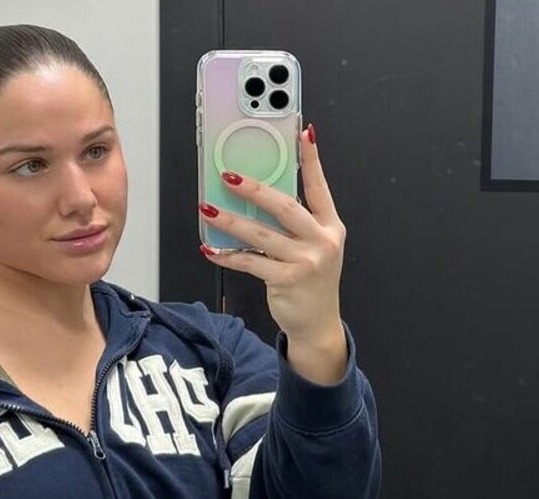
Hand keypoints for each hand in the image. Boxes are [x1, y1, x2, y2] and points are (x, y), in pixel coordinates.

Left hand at [199, 124, 347, 382]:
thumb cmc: (311, 281)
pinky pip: (250, 262)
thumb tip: (261, 196)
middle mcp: (321, 241)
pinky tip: (210, 249)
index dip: (311, 160)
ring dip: (231, 221)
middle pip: (285, 206)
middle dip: (255, 188)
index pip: (318, 187)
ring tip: (208, 209)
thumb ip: (297, 224)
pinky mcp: (285, 281)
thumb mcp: (315, 247)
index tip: (302, 133)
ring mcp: (305, 262)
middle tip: (229, 176)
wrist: (317, 323)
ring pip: (261, 234)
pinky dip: (228, 256)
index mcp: (330, 226)